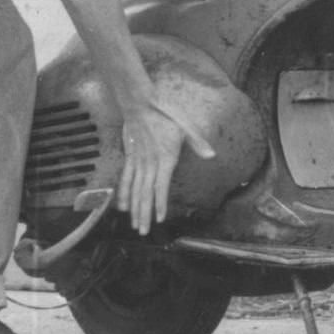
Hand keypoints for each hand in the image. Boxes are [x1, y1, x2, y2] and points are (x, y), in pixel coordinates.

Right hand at [115, 101, 195, 236]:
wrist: (139, 102)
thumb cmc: (164, 112)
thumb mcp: (185, 126)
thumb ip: (197, 143)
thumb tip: (211, 155)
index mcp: (164, 158)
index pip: (160, 186)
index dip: (159, 203)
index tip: (158, 219)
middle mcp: (149, 163)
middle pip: (145, 193)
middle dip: (144, 213)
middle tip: (143, 231)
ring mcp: (137, 161)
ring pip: (134, 189)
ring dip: (134, 208)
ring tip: (134, 224)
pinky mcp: (130, 157)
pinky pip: (125, 179)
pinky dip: (123, 193)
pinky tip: (121, 205)